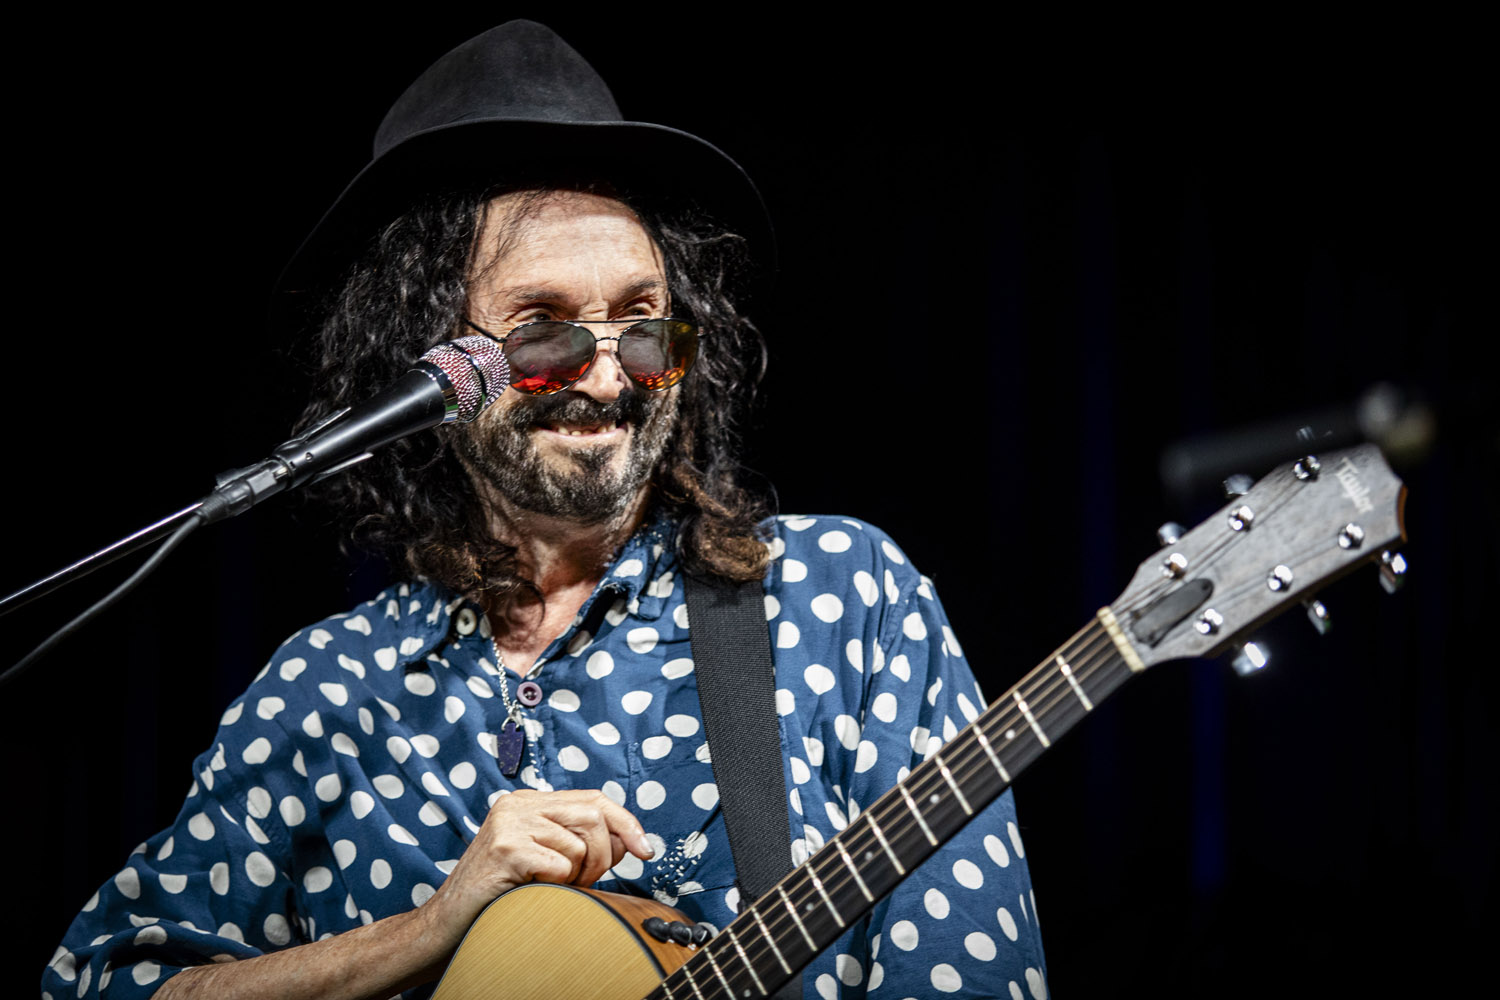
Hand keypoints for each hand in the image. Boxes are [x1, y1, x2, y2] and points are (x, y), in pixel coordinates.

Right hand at [420, 789, 653, 943]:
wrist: (449, 923)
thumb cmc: (501, 895)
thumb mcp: (547, 861)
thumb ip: (582, 844)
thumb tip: (626, 841)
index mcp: (530, 801)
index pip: (594, 799)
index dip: (626, 823)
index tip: (645, 850)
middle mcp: (518, 803)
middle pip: (593, 815)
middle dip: (602, 856)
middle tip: (585, 882)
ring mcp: (509, 821)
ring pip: (578, 845)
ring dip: (575, 876)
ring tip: (548, 887)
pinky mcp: (504, 847)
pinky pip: (558, 865)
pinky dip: (555, 885)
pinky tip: (530, 890)